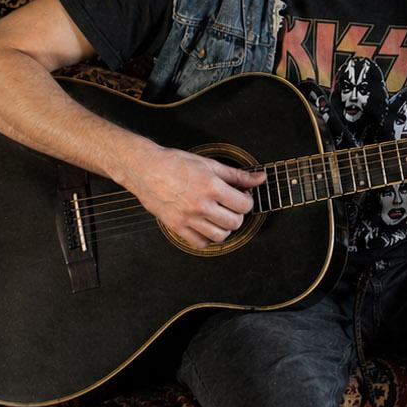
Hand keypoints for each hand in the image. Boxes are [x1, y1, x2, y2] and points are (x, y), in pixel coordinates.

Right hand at [121, 146, 265, 248]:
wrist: (146, 169)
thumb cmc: (176, 164)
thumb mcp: (210, 164)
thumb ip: (238, 175)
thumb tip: (260, 178)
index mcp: (212, 187)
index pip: (244, 205)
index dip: (247, 201)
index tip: (242, 197)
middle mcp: (201, 205)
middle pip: (234, 222)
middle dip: (238, 215)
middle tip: (231, 206)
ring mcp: (188, 218)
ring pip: (220, 236)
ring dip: (225, 228)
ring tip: (220, 217)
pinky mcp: (176, 227)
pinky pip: (200, 243)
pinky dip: (207, 238)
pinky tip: (207, 226)